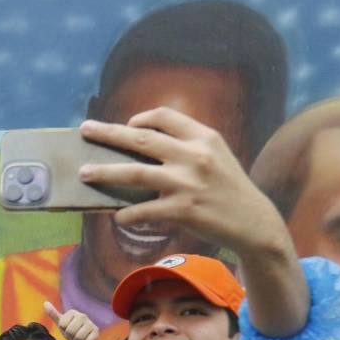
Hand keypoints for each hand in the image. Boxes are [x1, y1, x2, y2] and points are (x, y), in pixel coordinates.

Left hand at [44, 301, 97, 339]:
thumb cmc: (69, 330)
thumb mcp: (60, 323)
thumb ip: (53, 313)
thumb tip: (45, 303)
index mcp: (73, 312)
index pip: (62, 325)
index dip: (63, 330)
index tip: (66, 329)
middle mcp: (83, 315)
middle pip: (70, 331)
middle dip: (70, 336)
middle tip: (72, 335)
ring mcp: (91, 323)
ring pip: (78, 337)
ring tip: (78, 338)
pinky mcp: (96, 331)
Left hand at [78, 108, 287, 261]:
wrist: (254, 223)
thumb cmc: (229, 189)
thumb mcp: (217, 156)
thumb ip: (187, 146)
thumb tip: (145, 144)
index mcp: (204, 137)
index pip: (165, 116)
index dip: (141, 117)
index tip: (127, 123)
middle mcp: (195, 155)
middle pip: (141, 138)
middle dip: (109, 133)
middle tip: (85, 130)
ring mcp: (188, 182)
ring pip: (135, 172)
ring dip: (105, 172)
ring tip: (84, 173)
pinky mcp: (184, 209)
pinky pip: (144, 210)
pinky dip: (127, 214)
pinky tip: (118, 217)